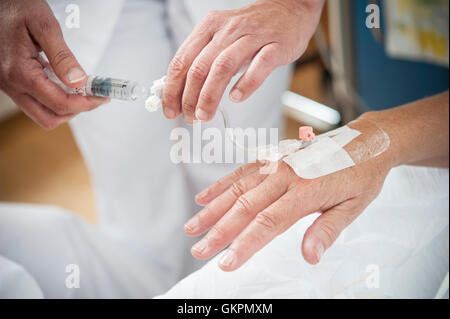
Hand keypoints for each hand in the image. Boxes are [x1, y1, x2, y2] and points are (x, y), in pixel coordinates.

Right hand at [0, 0, 107, 129]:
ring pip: (41, 114)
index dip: (85, 104)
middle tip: (93, 97)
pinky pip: (35, 102)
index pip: (59, 103)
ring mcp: (9, 86)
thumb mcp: (44, 25)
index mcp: (19, 72)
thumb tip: (79, 81)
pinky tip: (66, 84)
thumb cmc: (17, 7)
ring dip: (65, 108)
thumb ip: (62, 56)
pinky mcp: (11, 83)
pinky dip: (54, 100)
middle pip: (49, 118)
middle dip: (75, 111)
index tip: (101, 97)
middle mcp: (11, 84)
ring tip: (82, 91)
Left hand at [162, 0, 323, 123]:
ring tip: (206, 114)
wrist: (289, 10)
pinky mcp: (275, 46)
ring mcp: (252, 37)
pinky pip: (259, 66)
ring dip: (210, 95)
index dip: (172, 89)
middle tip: (190, 117)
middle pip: (199, 67)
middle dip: (189, 98)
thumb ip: (203, 61)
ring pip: (223, 67)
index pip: (181, 60)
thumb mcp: (221, 38)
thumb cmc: (252, 30)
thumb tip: (180, 92)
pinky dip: (246, 84)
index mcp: (208, 27)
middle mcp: (227, 30)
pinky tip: (237, 97)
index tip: (170, 109)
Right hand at [184, 123, 393, 270]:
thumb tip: (309, 257)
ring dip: (212, 209)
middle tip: (199, 250)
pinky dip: (221, 184)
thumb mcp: (353, 207)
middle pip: (245, 207)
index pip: (268, 223)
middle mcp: (285, 175)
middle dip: (219, 231)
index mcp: (306, 191)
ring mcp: (276, 164)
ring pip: (237, 188)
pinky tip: (204, 197)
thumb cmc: (361, 174)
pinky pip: (242, 171)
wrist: (366, 140)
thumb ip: (327, 231)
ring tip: (192, 227)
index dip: (245, 244)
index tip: (226, 262)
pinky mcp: (272, 158)